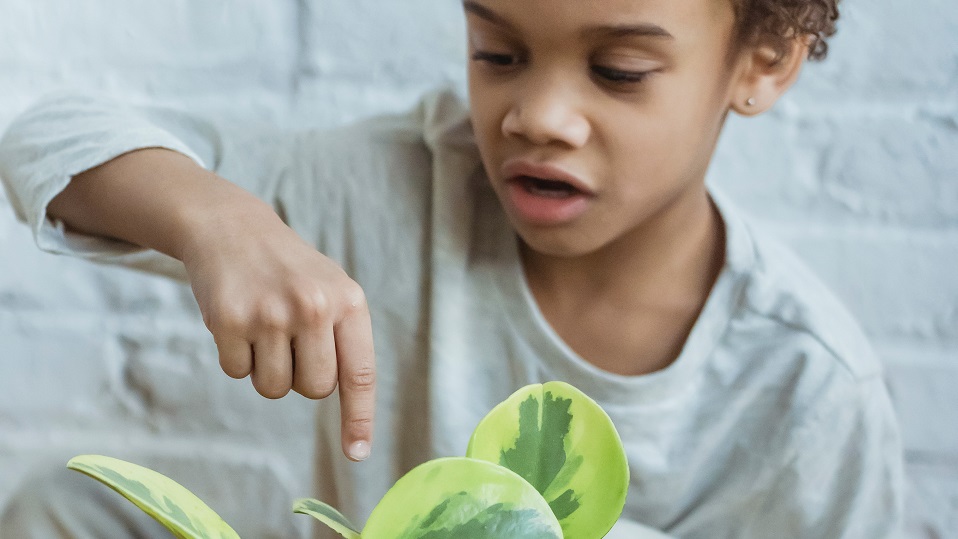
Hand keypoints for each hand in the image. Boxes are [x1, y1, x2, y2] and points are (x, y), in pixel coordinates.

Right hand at [180, 207, 374, 461]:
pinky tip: (240, 321)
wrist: (233, 228)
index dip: (359, 418)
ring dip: (267, 369)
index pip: (360, 374)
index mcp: (348, 302)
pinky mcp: (229, 320)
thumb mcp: (333, 291)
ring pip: (274, 388)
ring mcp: (270, 314)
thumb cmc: (291, 272)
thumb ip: (346, 340)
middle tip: (292, 341)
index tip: (357, 453)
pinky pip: (237, 373)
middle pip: (314, 389)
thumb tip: (353, 404)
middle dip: (302, 378)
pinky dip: (237, 357)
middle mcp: (313, 307)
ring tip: (265, 326)